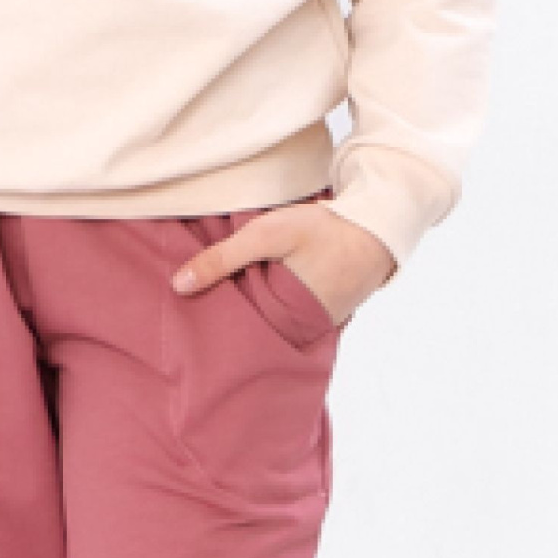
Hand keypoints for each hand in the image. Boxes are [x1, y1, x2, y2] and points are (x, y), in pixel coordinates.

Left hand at [170, 204, 396, 328]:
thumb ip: (223, 258)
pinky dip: (285, 305)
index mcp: (287, 319)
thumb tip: (178, 286)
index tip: (197, 324)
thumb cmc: (324, 228)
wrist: (379, 224)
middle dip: (240, 323)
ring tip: (235, 304)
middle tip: (209, 317)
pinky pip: (300, 312)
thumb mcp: (267, 235)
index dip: (222, 328)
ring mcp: (323, 322)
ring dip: (263, 313)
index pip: (244, 333)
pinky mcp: (332, 309)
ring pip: (281, 322)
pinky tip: (271, 291)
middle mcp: (307, 329)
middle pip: (261, 330)